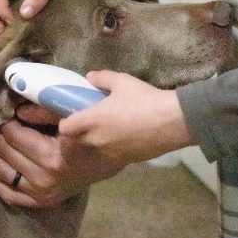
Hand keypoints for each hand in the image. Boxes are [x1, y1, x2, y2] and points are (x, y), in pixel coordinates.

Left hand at [0, 103, 124, 206]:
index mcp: (55, 156)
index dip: (2, 118)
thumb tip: (19, 108)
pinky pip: (12, 194)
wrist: (135, 143)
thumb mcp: (80, 107)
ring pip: (4, 172)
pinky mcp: (48, 199)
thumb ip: (46, 109)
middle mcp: (47, 177)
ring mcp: (47, 191)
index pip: (14, 134)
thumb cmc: (109, 119)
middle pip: (6, 151)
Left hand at [59, 71, 195, 162]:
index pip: (64, 128)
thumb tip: (89, 77)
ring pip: (91, 151)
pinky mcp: (123, 160)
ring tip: (103, 132)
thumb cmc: (145, 99)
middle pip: (74, 142)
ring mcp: (110, 152)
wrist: (172, 122)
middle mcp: (96, 139)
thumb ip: (102, 78)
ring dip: (92, 143)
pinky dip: (108, 149)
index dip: (65, 123)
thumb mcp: (122, 82)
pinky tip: (119, 139)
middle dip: (76, 135)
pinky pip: (108, 156)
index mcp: (92, 119)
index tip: (72, 116)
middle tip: (86, 124)